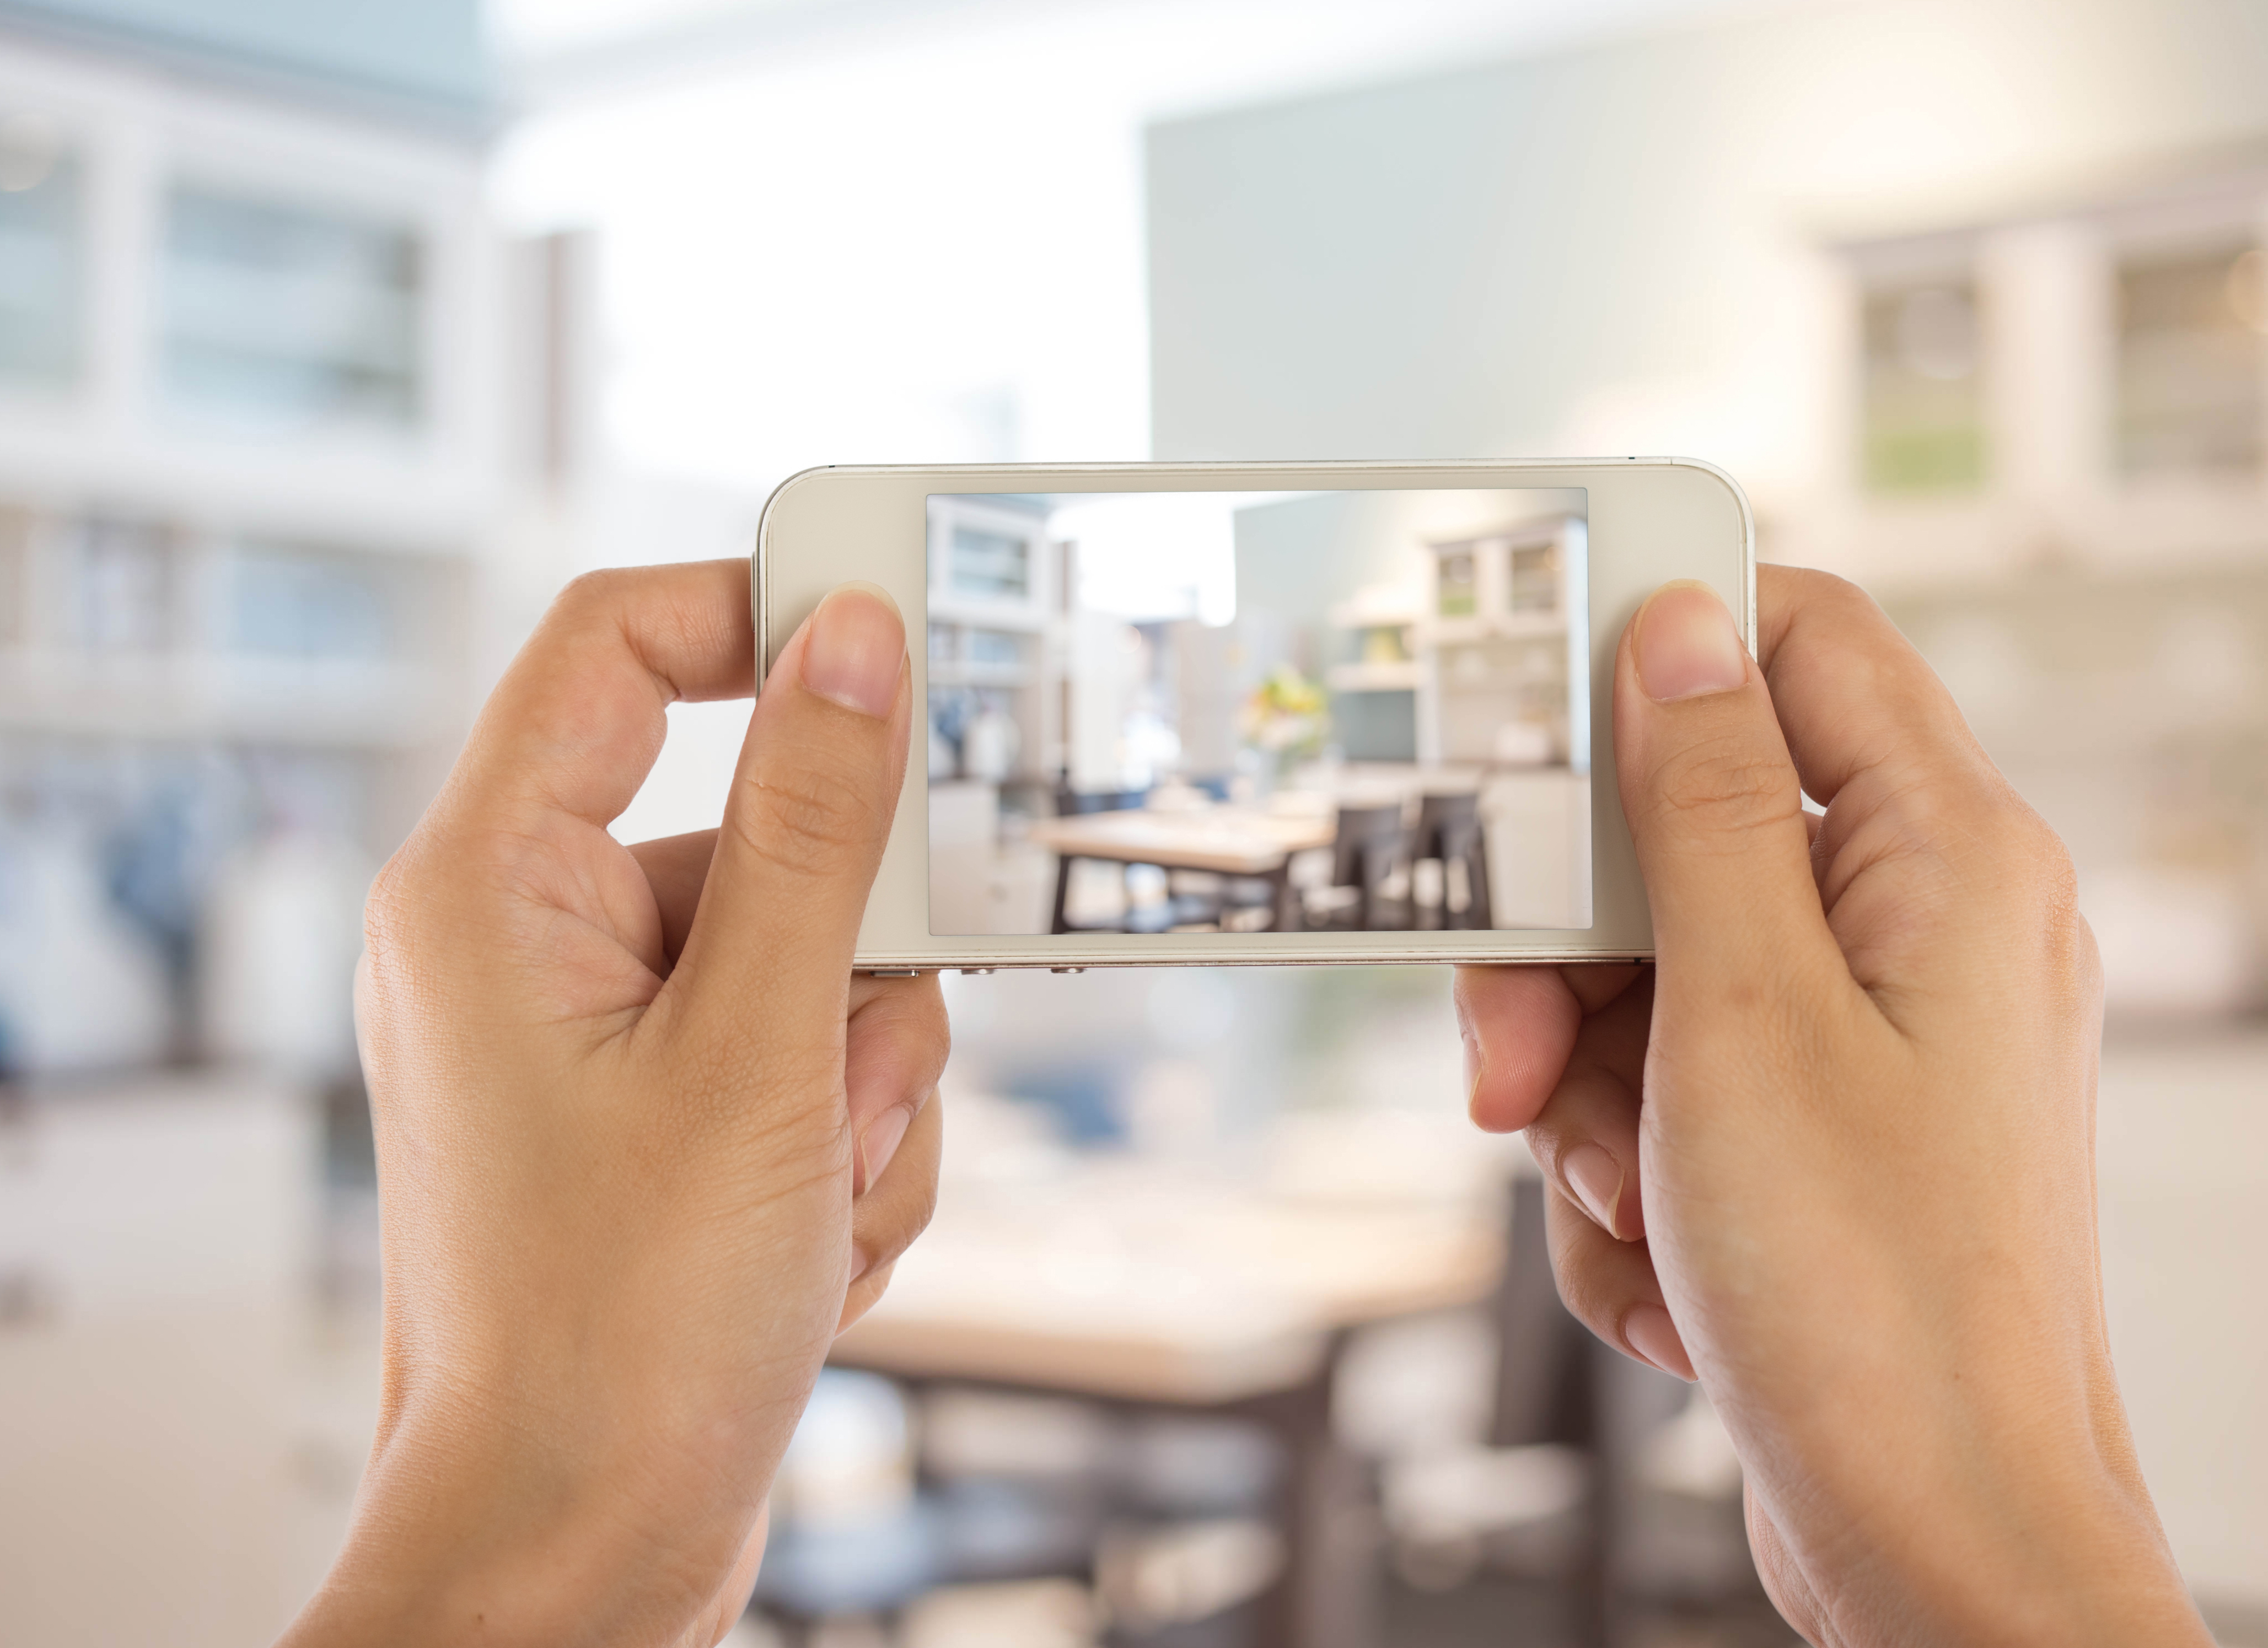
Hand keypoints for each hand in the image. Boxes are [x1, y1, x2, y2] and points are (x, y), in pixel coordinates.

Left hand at [282, 563, 946, 1647]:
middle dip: (855, 963)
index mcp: (493, 886)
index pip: (618, 645)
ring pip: (822, 961)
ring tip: (807, 1200)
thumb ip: (818, 828)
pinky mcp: (669, 1119)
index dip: (759, 614)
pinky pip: (818, 1059)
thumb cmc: (619, 1331)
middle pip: (764, 828)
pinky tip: (805, 1248)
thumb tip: (857, 644)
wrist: (583, 1551)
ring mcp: (607, 1040)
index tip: (900, 641)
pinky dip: (849, 1149)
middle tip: (844, 1067)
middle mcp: (535, 943)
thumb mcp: (755, 1050)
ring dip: (863, 1085)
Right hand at [1457, 569, 2209, 1644]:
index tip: (1528, 698)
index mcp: (1948, 857)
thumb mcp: (1744, 1011)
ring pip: (1655, 980)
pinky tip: (1670, 1273)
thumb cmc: (1872, 1295)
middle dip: (1574, 959)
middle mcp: (1926, 930)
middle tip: (1516, 1060)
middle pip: (1688, 837)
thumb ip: (1702, 800)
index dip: (1660, 645)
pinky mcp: (1826, 1139)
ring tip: (1631, 1201)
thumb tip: (1677, 626)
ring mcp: (1877, 1041)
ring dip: (1592, 1096)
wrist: (1936, 1539)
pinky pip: (1674, 1094)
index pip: (1803, 642)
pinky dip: (1635, 1179)